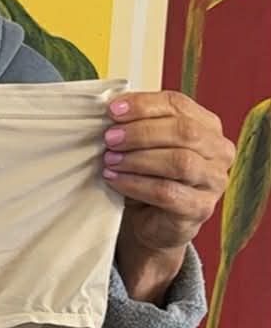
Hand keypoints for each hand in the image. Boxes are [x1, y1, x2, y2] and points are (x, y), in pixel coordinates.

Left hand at [103, 90, 233, 300]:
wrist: (153, 223)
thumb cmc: (150, 176)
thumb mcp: (146, 145)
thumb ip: (138, 124)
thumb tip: (113, 108)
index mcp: (207, 126)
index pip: (178, 105)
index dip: (144, 105)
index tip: (112, 111)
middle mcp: (219, 151)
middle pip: (183, 132)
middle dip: (141, 133)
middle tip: (109, 138)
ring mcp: (214, 181)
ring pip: (179, 162)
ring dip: (138, 159)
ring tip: (110, 160)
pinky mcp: (200, 208)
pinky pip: (167, 193)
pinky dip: (136, 184)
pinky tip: (115, 180)